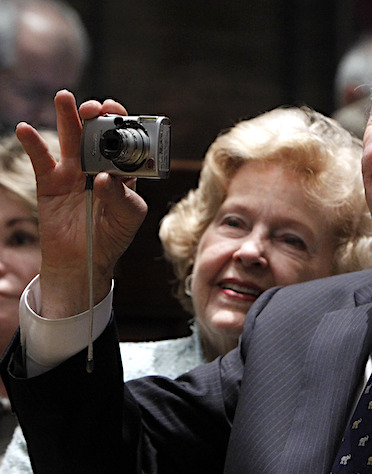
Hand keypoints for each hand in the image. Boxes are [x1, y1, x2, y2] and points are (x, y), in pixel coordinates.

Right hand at [16, 90, 147, 317]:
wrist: (84, 261)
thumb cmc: (112, 237)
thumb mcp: (129, 218)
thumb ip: (122, 197)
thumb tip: (104, 177)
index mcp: (122, 171)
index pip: (123, 140)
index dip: (122, 124)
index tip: (119, 116)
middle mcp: (98, 165)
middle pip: (96, 132)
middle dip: (97, 115)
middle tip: (95, 109)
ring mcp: (72, 172)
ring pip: (70, 138)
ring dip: (67, 115)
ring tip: (65, 97)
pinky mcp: (50, 182)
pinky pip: (41, 159)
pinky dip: (33, 143)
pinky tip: (25, 129)